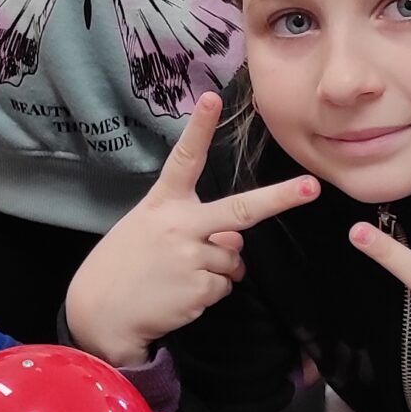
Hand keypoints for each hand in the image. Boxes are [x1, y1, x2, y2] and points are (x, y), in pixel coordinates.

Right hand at [62, 94, 319, 367]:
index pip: (184, 159)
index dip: (199, 128)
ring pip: (233, 258)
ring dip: (218, 269)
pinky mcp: (198, 289)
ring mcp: (190, 257)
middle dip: (280, 198)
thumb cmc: (124, 266)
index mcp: (163, 203)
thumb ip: (192, 226)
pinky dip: (209, 293)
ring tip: (179, 276)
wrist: (98, 313)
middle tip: (311, 187)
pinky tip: (180, 295)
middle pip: (240, 210)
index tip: (212, 98)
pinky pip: (224, 286)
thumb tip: (235, 240)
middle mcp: (179, 225)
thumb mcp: (149, 231)